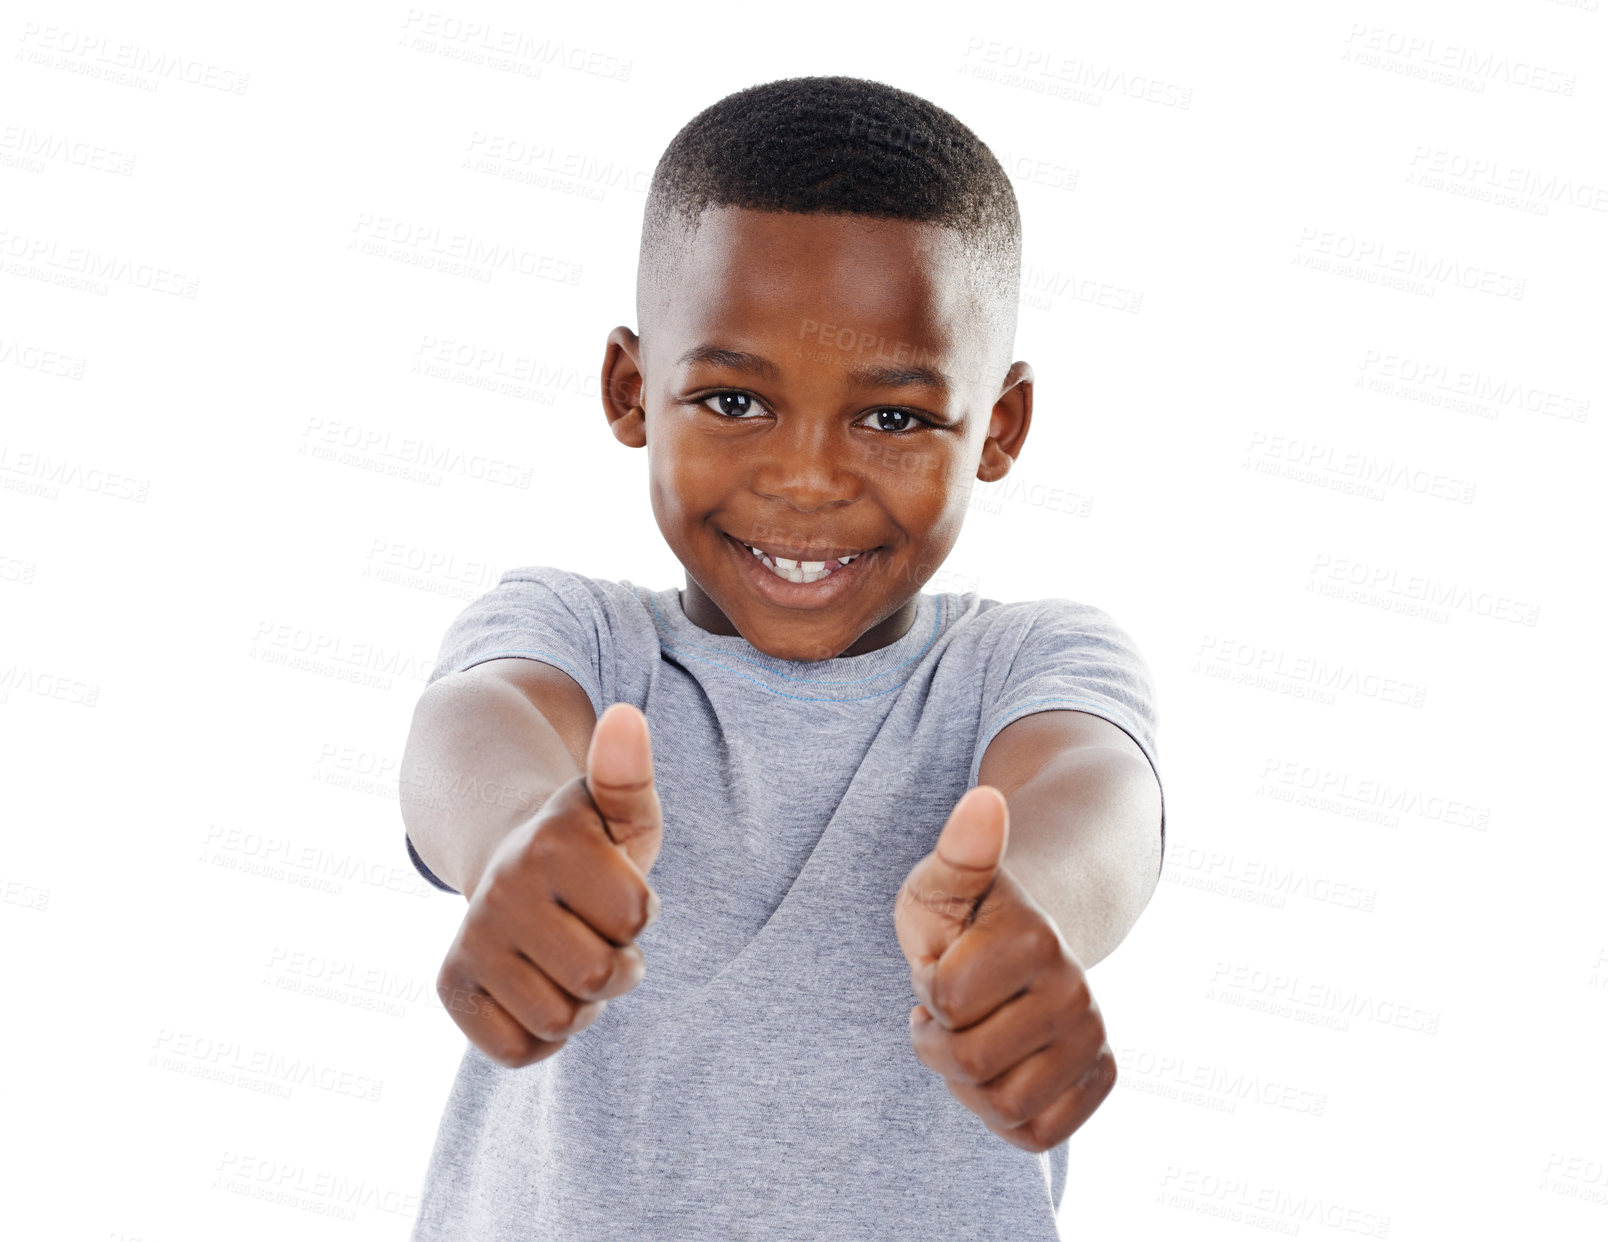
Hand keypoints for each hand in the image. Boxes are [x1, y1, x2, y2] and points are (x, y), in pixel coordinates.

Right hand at [435, 702, 662, 1067]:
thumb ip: (630, 774)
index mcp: (551, 841)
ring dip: (583, 1002)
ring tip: (570, 960)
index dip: (639, 912)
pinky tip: (539, 989)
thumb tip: (626, 716)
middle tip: (598, 934)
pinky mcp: (451, 986)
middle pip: (601, 976)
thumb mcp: (622, 813)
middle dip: (618, 964)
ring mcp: (471, 939)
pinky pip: (519, 1051)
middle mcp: (501, 887)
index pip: (635, 916)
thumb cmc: (590, 848)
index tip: (618, 889)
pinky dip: (542, 1036)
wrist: (512, 866)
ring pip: (561, 1020)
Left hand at [894, 785, 1115, 1152]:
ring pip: (1003, 1106)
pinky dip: (1002, 1113)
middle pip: (970, 1063)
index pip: (946, 1000)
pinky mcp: (1099, 1075)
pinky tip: (999, 1067)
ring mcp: (1092, 1035)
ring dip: (966, 1080)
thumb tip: (984, 799)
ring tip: (972, 1034)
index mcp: (1035, 936)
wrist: (1020, 942)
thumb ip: (959, 848)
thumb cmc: (963, 916)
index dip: (926, 989)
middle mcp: (1076, 989)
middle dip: (939, 1039)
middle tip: (950, 1006)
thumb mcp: (942, 882)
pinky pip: (1037, 1134)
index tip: (940, 962)